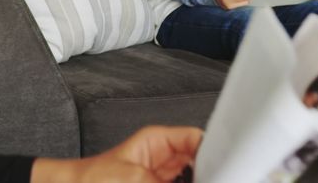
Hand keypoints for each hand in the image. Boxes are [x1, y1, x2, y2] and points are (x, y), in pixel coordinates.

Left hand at [31, 126, 202, 182]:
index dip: (215, 151)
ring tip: (209, 179)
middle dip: (207, 171)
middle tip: (217, 177)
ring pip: (190, 176)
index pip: (196, 139)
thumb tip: (191, 180)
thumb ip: (165, 182)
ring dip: (197, 177)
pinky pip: (178, 182)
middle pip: (199, 162)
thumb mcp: (136, 179)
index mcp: (158, 140)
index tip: (227, 165)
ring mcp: (160, 177)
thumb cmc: (91, 178)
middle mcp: (163, 158)